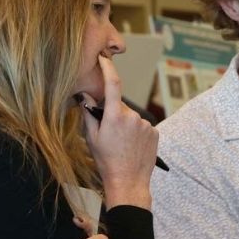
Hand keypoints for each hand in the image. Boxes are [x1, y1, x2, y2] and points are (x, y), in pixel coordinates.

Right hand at [78, 55, 156, 209]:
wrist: (129, 181)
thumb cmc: (106, 161)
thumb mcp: (91, 137)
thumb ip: (88, 114)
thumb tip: (84, 96)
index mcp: (115, 115)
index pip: (113, 83)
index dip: (108, 68)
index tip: (104, 58)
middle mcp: (133, 116)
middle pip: (120, 106)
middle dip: (113, 113)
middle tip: (109, 133)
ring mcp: (146, 125)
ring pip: (131, 117)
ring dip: (125, 124)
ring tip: (121, 143)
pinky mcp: (155, 132)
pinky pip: (142, 126)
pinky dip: (136, 132)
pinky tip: (132, 146)